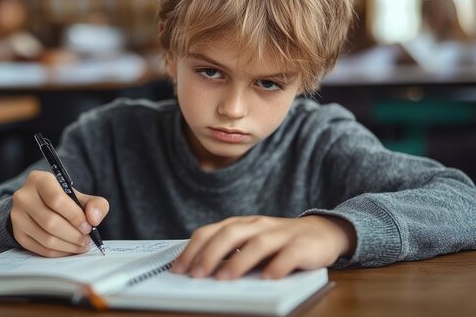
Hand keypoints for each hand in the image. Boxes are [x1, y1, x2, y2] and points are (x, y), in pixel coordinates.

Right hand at [10, 170, 108, 256]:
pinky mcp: (17, 233)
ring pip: (45, 238)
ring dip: (68, 246)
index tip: (88, 226)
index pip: (56, 200)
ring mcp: (17, 216)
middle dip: (74, 235)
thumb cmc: (63, 200)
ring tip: (81, 245)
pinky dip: (59, 252)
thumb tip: (94, 219)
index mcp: (39, 180)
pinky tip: (69, 249)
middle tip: (87, 240)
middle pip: (50, 222)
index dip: (75, 216)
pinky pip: (40, 249)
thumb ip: (96, 204)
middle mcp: (23, 196)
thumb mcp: (80, 196)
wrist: (40, 205)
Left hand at [172, 215, 355, 279]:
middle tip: (197, 275)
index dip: (193, 249)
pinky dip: (278, 266)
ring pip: (257, 244)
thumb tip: (199, 271)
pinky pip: (289, 254)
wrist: (321, 232)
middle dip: (210, 254)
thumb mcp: (249, 242)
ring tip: (224, 278)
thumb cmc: (277, 242)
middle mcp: (257, 225)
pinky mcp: (302, 245)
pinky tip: (268, 278)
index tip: (180, 268)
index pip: (210, 232)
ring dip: (238, 262)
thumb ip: (228, 252)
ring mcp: (280, 234)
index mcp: (240, 224)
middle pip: (229, 234)